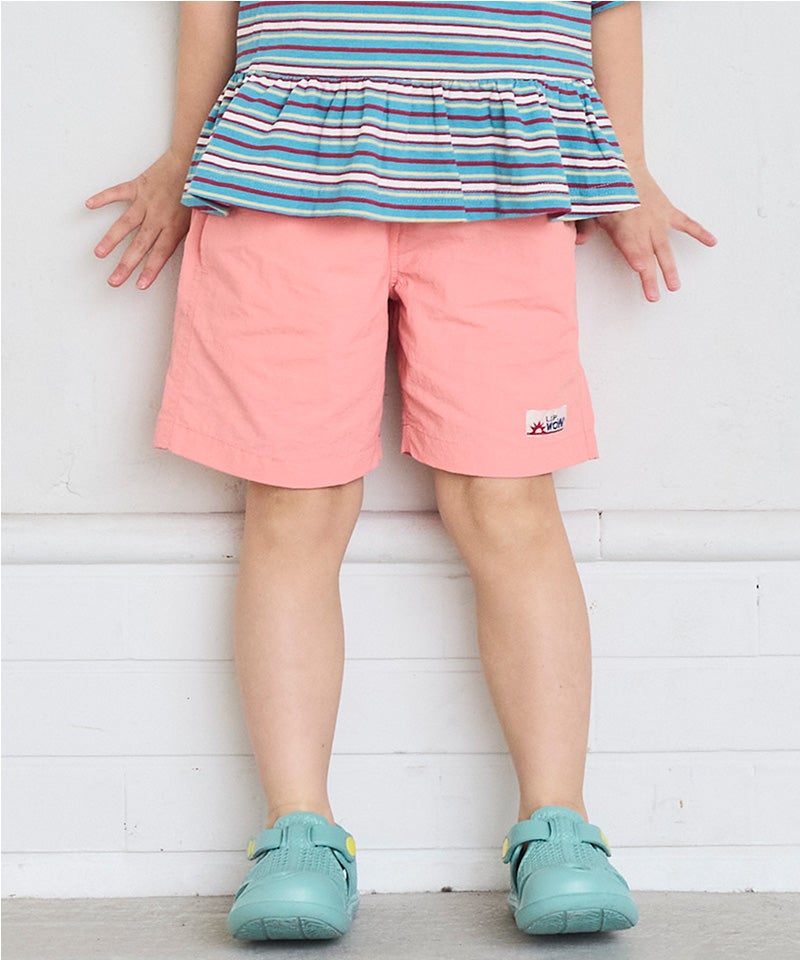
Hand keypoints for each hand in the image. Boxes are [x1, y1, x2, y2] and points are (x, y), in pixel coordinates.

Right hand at [85, 149, 192, 288]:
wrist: (194, 159)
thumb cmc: (199, 189)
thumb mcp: (200, 217)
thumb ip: (188, 234)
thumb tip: (190, 253)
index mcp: (174, 226)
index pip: (159, 254)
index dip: (150, 270)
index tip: (139, 285)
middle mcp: (158, 216)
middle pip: (139, 245)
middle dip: (126, 265)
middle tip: (113, 281)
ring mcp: (146, 200)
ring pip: (126, 223)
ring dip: (111, 239)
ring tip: (99, 254)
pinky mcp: (139, 185)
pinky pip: (118, 192)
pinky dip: (103, 198)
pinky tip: (89, 205)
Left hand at [575, 167, 716, 301]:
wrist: (625, 162)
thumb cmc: (606, 188)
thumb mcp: (590, 207)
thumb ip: (585, 226)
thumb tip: (579, 241)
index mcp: (624, 224)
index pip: (630, 244)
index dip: (635, 255)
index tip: (641, 267)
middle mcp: (643, 224)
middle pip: (648, 254)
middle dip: (651, 275)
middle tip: (654, 296)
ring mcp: (657, 219)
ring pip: (665, 247)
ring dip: (670, 268)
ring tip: (675, 287)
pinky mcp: (667, 211)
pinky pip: (686, 223)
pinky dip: (700, 232)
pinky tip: (712, 242)